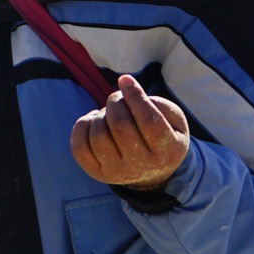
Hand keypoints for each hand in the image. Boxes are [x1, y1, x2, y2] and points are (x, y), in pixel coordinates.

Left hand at [69, 74, 190, 189]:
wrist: (151, 172)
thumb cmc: (163, 136)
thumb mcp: (175, 121)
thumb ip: (160, 105)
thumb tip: (128, 89)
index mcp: (166, 151)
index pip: (148, 121)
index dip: (135, 96)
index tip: (125, 79)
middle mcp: (141, 166)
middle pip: (120, 126)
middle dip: (115, 102)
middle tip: (117, 97)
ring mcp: (116, 173)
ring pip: (98, 135)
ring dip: (101, 114)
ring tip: (109, 112)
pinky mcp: (96, 173)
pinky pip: (79, 146)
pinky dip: (83, 126)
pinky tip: (94, 121)